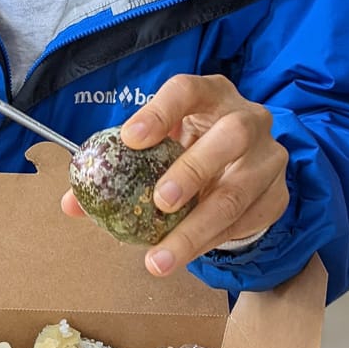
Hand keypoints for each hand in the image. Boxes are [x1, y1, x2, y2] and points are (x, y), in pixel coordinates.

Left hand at [61, 74, 288, 276]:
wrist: (240, 165)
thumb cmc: (190, 146)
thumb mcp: (158, 145)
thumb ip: (118, 167)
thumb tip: (71, 204)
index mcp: (210, 94)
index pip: (187, 90)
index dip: (160, 112)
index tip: (130, 139)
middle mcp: (246, 118)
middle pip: (229, 136)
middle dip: (193, 171)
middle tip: (159, 202)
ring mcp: (268, 157)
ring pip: (238, 191)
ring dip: (197, 228)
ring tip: (160, 257)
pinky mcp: (277, 194)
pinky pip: (246, 222)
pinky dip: (212, 242)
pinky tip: (186, 254)